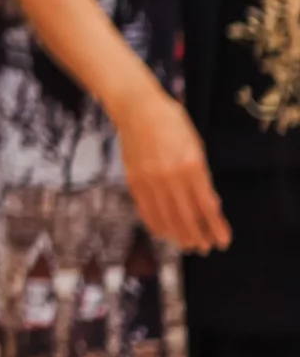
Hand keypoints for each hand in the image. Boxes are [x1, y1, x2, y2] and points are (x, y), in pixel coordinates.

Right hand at [114, 88, 230, 253]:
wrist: (137, 108)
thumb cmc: (171, 123)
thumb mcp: (195, 147)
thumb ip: (201, 176)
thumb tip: (209, 205)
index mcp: (190, 166)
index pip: (207, 206)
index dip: (215, 227)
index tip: (222, 241)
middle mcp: (169, 176)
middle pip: (186, 216)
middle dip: (197, 236)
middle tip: (204, 248)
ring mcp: (149, 178)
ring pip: (165, 216)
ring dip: (177, 234)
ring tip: (186, 245)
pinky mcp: (133, 179)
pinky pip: (145, 208)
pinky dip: (154, 223)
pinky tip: (162, 232)